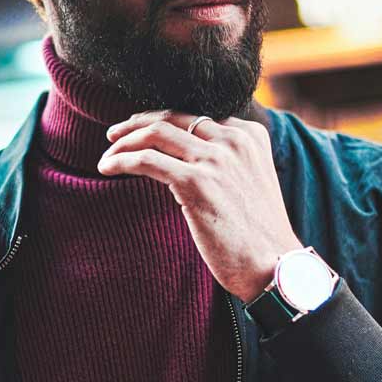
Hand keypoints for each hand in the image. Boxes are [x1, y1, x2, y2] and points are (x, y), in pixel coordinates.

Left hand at [97, 111, 302, 301]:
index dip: (164, 121)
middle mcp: (233, 140)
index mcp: (249, 135)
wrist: (274, 266)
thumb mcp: (252, 183)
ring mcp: (215, 159)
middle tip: (115, 136)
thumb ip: (228, 164)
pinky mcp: (196, 182)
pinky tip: (107, 169)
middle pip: (173, 117)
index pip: (196, 116)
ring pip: (155, 134)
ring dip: (124, 142)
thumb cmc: (260, 236)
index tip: (142, 132)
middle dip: (137, 124)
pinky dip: (121, 161)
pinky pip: (146, 160)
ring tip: (107, 156)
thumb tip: (186, 163)